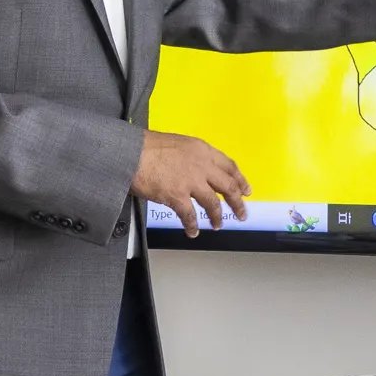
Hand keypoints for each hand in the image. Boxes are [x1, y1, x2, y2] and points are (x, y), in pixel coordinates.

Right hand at [133, 130, 248, 230]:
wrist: (130, 153)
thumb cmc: (146, 146)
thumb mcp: (177, 144)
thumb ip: (191, 157)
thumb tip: (195, 170)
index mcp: (202, 150)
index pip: (229, 166)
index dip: (239, 180)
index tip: (245, 189)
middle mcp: (201, 165)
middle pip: (228, 187)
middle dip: (237, 202)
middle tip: (241, 213)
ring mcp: (191, 182)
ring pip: (213, 204)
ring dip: (217, 217)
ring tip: (218, 225)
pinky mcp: (177, 197)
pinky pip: (190, 216)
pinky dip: (192, 226)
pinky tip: (193, 231)